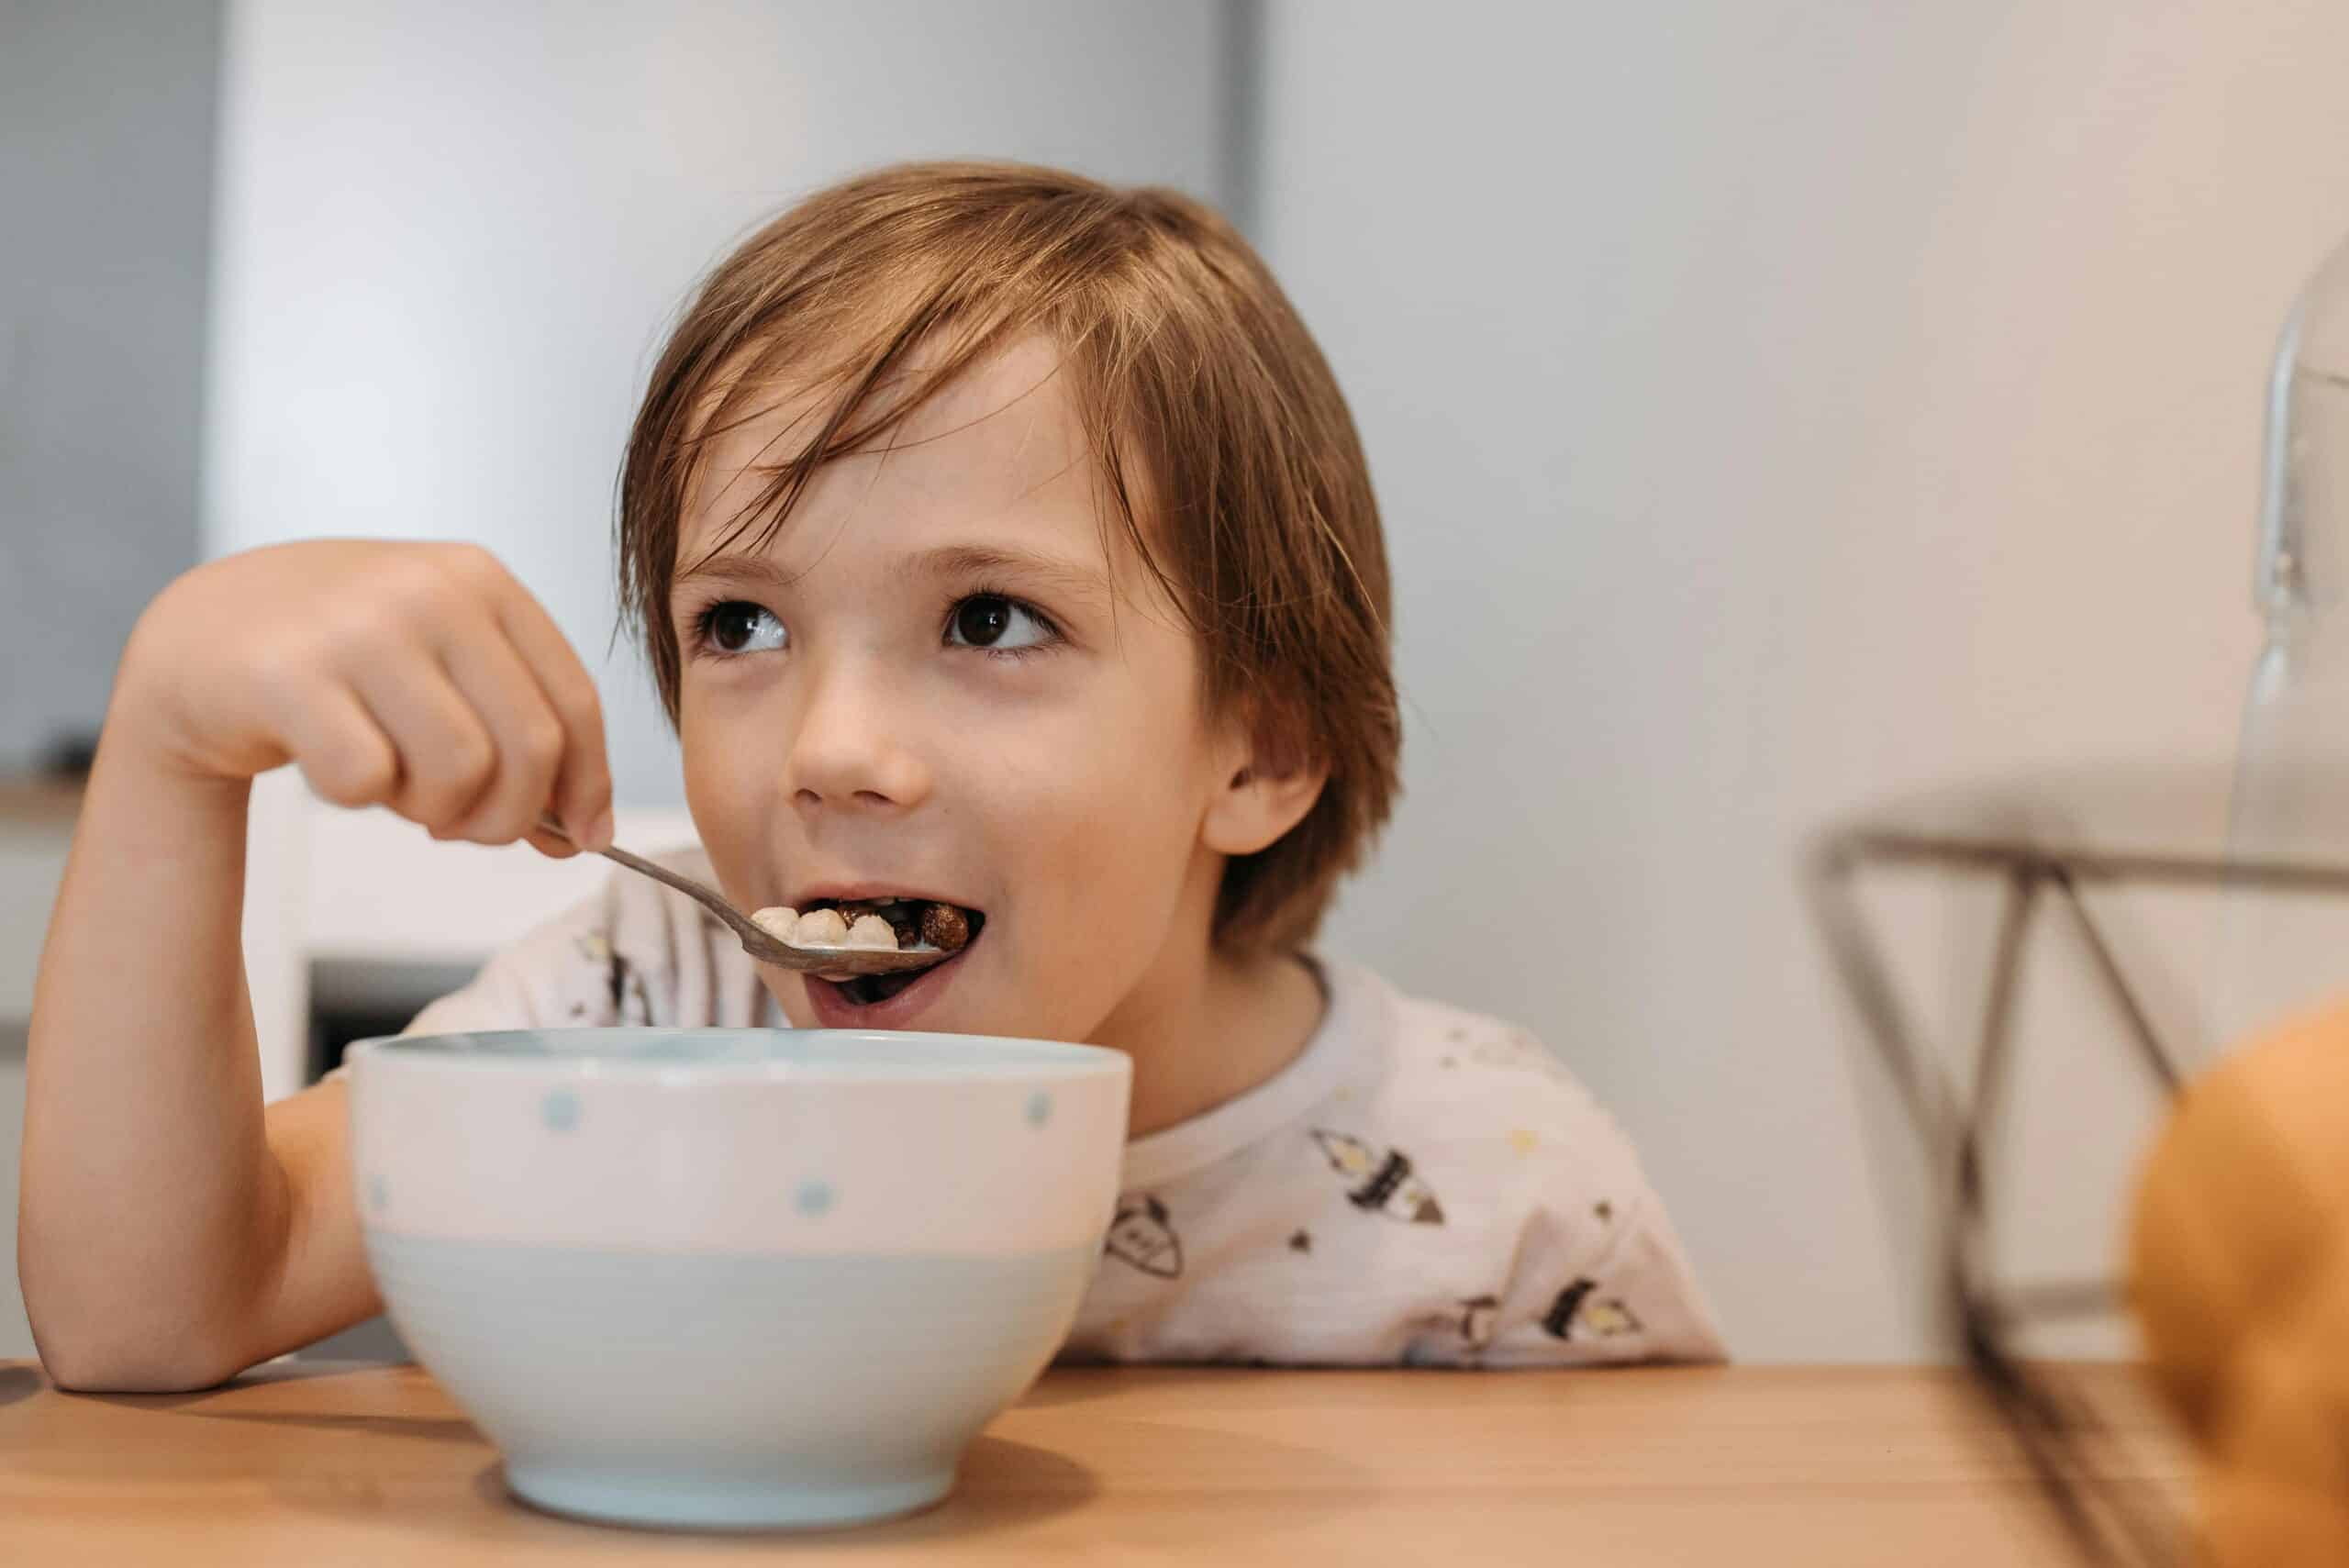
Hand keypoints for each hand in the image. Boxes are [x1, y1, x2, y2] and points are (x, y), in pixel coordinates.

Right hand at [115, 540, 612, 854]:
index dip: (590, 784)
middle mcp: (428, 590)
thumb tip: (583, 834)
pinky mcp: (288, 674)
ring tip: (398, 790)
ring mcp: (358, 626)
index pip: (573, 700)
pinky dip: (358, 799)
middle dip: (507, 815)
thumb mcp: (442, 669)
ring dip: (435, 810)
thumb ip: (515, 735)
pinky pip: (367, 781)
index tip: (585, 837)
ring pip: (460, 771)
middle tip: (462, 825)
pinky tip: (334, 766)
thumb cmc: (341, 661)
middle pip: (529, 748)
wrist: (200, 636)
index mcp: (481, 580)